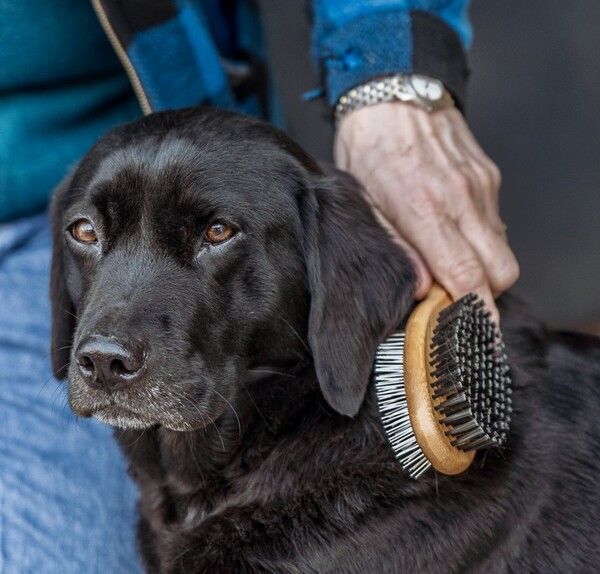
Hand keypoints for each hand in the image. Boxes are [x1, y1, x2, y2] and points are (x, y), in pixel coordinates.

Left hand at [334, 102, 518, 324]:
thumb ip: (396, 249)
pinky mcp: (489, 177)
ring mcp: (481, 187)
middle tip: (456, 303)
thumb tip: (423, 290)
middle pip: (499, 273)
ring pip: (503, 250)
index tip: (482, 343)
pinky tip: (455, 233)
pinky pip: (497, 224)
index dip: (479, 316)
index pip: (467, 277)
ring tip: (452, 266)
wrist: (391, 95)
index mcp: (425, 210)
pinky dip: (482, 240)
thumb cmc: (368, 151)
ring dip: (484, 269)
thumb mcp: (364, 205)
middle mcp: (462, 200)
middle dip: (485, 298)